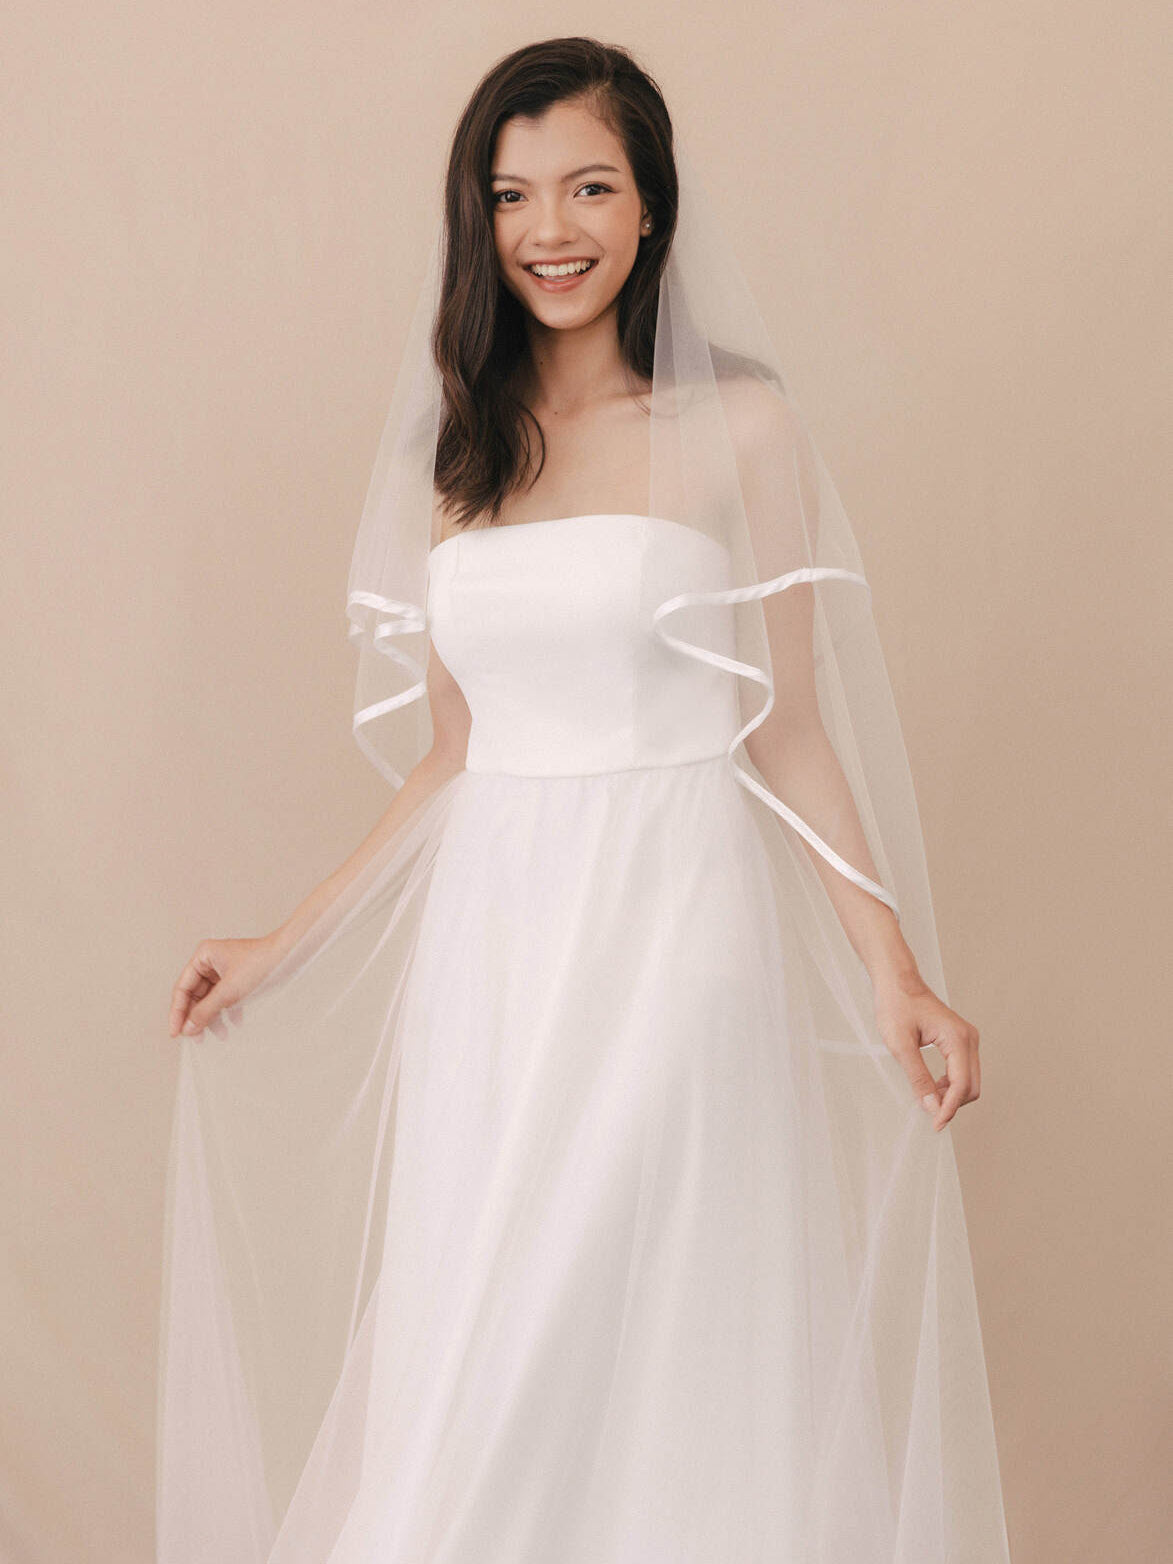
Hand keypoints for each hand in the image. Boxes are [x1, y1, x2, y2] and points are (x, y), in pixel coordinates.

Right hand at [167, 934, 282, 1040]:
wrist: (291, 957)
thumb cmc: (261, 964)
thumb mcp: (228, 991)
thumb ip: (205, 1011)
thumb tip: (188, 1028)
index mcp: (203, 956)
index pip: (182, 988)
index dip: (177, 1012)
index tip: (176, 1033)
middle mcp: (211, 961)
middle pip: (196, 996)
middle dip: (198, 1017)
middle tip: (197, 1039)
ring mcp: (225, 970)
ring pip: (211, 999)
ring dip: (215, 1018)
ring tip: (222, 1035)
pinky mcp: (238, 978)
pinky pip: (226, 998)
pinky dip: (229, 1012)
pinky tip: (235, 1025)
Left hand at [872, 969, 981, 1130]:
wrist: (897, 983)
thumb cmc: (896, 1006)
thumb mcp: (900, 1045)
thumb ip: (918, 1077)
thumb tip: (931, 1106)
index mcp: (958, 1038)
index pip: (961, 1084)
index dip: (949, 1108)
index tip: (935, 1125)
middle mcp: (969, 1038)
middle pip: (972, 1086)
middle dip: (953, 1104)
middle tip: (929, 1116)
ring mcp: (967, 1039)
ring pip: (970, 1080)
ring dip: (952, 1095)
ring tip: (927, 1099)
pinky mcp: (960, 1041)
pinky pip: (963, 1070)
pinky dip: (951, 1084)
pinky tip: (932, 1087)